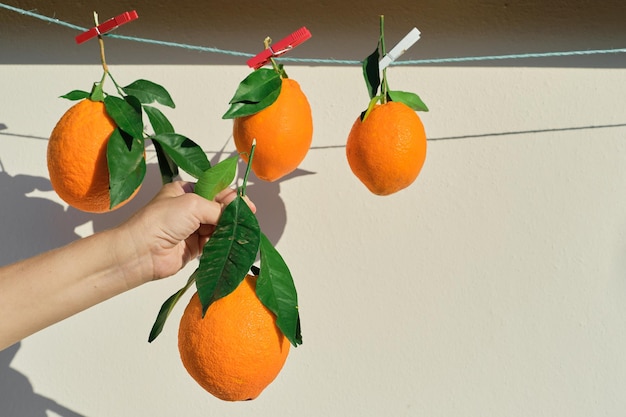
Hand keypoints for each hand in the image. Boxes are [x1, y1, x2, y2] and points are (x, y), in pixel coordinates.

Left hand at [117, 181, 254, 282]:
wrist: (141, 252)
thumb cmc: (162, 220)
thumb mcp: (193, 204)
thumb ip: (218, 207)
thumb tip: (238, 212)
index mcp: (184, 191)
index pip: (214, 190)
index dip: (231, 196)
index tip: (246, 204)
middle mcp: (188, 209)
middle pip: (218, 209)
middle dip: (232, 213)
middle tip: (248, 217)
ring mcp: (191, 228)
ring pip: (218, 226)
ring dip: (228, 229)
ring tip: (242, 231)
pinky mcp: (194, 247)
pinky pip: (214, 242)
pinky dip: (222, 242)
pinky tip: (231, 242)